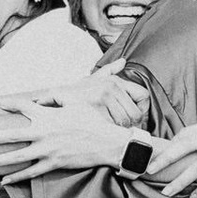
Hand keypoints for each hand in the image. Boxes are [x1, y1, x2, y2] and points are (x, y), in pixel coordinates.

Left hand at [0, 109, 131, 182]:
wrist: (107, 142)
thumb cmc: (93, 121)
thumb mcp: (75, 102)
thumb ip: (56, 97)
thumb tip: (43, 96)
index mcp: (47, 115)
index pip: (22, 106)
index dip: (8, 103)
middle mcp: (43, 132)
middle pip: (9, 135)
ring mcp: (47, 150)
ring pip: (16, 157)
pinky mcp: (53, 164)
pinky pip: (30, 172)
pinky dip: (16, 176)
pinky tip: (3, 180)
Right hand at [33, 62, 149, 126]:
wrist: (53, 102)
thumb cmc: (73, 94)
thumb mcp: (92, 79)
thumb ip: (110, 70)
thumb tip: (123, 61)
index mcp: (113, 81)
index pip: (143, 96)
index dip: (143, 110)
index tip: (136, 119)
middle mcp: (110, 87)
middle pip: (135, 114)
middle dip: (133, 126)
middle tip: (125, 132)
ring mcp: (102, 99)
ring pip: (125, 123)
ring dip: (122, 132)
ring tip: (115, 135)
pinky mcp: (95, 112)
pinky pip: (113, 129)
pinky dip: (112, 135)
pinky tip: (106, 136)